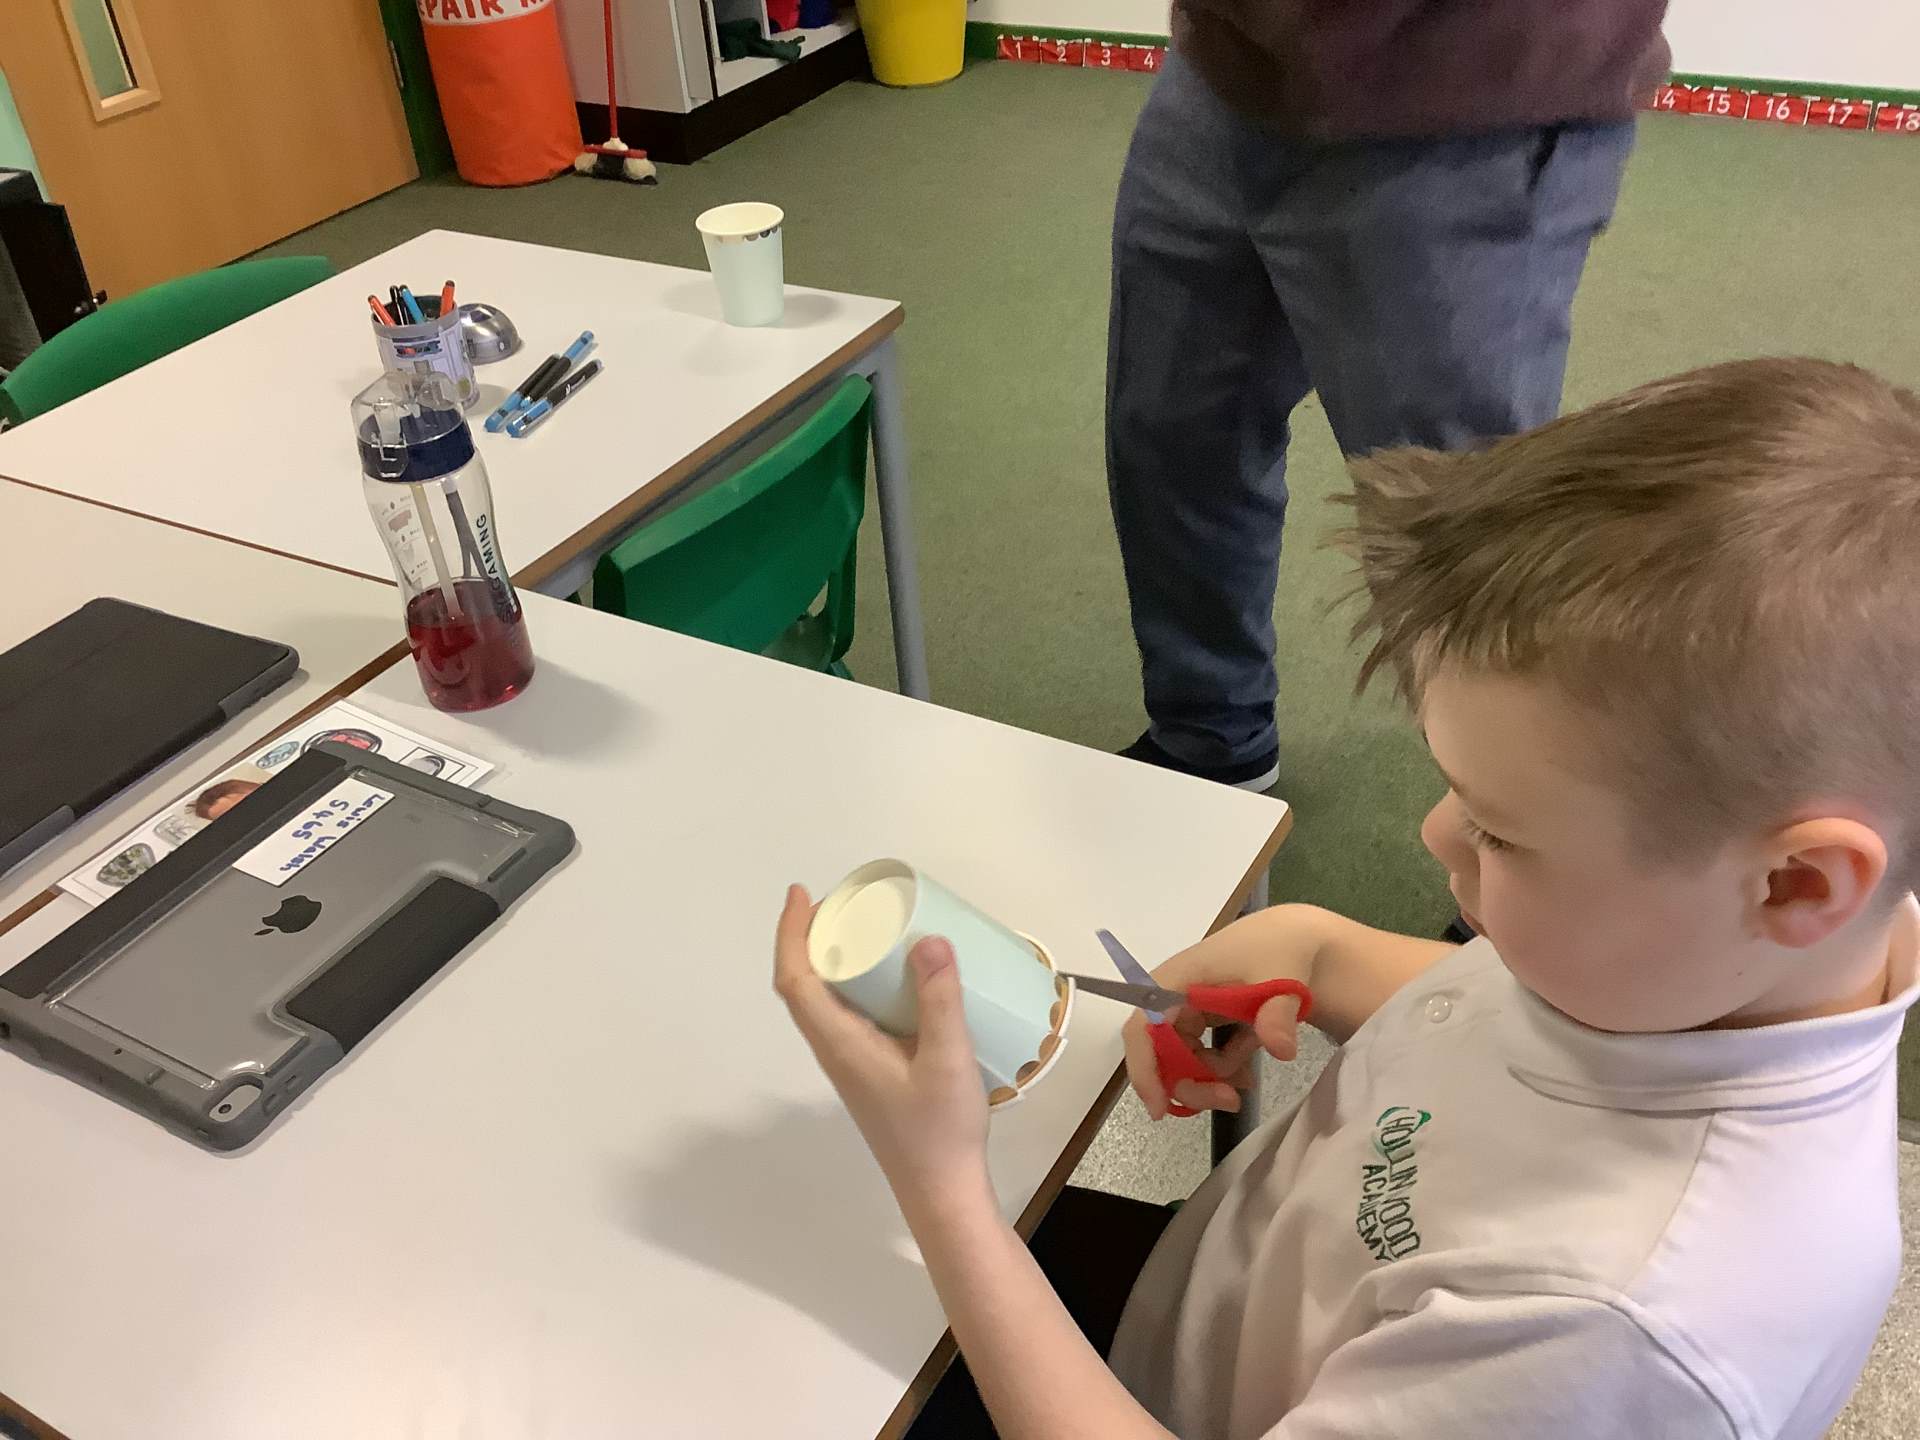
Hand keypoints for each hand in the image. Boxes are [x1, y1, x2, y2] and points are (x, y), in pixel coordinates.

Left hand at [773, 885, 990, 1202]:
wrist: (942, 1192)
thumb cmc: (939, 1131)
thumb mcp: (948, 1060)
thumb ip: (940, 1002)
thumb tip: (929, 939)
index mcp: (840, 1044)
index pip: (794, 980)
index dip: (790, 933)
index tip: (801, 894)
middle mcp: (836, 1051)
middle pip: (803, 986)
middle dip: (811, 937)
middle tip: (844, 901)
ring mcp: (851, 1064)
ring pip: (825, 1002)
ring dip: (832, 961)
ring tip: (865, 928)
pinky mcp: (870, 1071)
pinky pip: (850, 1015)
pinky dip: (858, 984)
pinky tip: (896, 979)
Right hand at [1121, 912, 1310, 1120]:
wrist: (1295, 939)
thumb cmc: (1279, 949)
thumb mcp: (1283, 978)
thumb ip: (1278, 1014)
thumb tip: (1281, 1050)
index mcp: (1177, 980)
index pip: (1144, 1026)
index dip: (1144, 1068)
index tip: (1159, 1107)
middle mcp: (1173, 997)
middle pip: (1160, 1053)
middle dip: (1189, 1084)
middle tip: (1229, 1101)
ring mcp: (1187, 1011)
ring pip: (1180, 1061)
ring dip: (1208, 1081)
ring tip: (1246, 1082)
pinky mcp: (1203, 1021)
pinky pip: (1198, 1057)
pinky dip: (1219, 1072)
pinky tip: (1245, 1070)